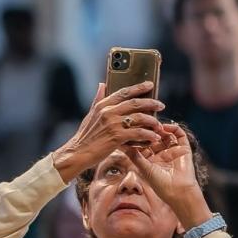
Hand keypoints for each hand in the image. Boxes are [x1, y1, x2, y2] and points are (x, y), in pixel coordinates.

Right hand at [53, 82, 167, 182]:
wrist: (77, 153)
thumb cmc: (86, 136)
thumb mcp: (90, 115)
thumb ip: (98, 99)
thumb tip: (102, 84)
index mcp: (102, 105)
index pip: (123, 92)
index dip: (138, 87)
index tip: (150, 84)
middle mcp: (108, 112)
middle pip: (135, 103)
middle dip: (151, 103)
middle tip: (161, 105)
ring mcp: (113, 124)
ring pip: (140, 117)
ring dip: (152, 121)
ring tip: (159, 125)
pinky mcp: (117, 136)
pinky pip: (138, 133)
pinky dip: (148, 135)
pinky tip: (154, 137)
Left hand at [124, 126, 209, 228]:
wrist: (178, 190)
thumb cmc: (160, 183)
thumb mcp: (144, 169)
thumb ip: (135, 156)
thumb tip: (122, 145)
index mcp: (150, 159)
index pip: (143, 143)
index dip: (139, 136)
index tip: (133, 129)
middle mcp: (161, 153)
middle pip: (155, 136)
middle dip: (150, 130)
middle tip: (145, 123)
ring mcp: (173, 150)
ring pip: (166, 134)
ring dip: (161, 128)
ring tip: (155, 126)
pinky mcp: (184, 148)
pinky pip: (180, 134)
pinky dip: (174, 128)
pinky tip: (166, 127)